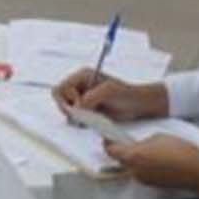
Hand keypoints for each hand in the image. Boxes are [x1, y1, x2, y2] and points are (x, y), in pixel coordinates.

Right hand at [52, 70, 167, 120]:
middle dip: (68, 108)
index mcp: (82, 76)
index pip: (60, 88)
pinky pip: (75, 118)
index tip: (80, 105)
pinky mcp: (87, 110)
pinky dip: (80, 121)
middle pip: (59, 99)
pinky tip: (92, 120)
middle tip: (83, 114)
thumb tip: (76, 109)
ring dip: (75, 116)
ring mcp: (83, 98)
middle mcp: (80, 86)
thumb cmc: (127, 94)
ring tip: (91, 117)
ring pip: (66, 110)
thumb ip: (89, 98)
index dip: (67, 99)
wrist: (139, 105)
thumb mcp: (108, 92)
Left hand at [105, 132, 198, 198]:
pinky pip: (142, 172)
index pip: (110, 150)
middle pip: (120, 159)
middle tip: (130, 141)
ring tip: (151, 149)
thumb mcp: (158, 137)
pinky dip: (146, 165)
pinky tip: (159, 159)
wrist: (198, 171)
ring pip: (132, 166)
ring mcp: (142, 179)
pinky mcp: (152, 184)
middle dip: (123, 150)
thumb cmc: (181, 152)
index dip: (109, 142)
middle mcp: (134, 170)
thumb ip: (142, 141)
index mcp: (133, 156)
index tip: (110, 136)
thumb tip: (138, 145)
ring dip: (136, 158)